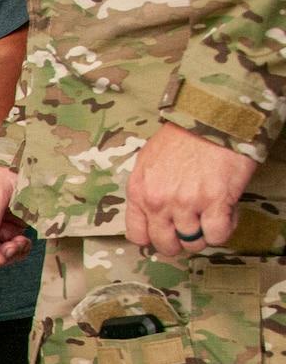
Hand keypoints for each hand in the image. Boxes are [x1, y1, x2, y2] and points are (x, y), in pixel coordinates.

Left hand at [125, 123, 258, 256]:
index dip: (154, 238)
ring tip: (210, 215)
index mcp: (139, 192)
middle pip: (165, 244)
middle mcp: (159, 201)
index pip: (138, 236)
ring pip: (193, 242)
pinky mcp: (215, 201)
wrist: (211, 119)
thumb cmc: (182, 137)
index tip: (166, 233)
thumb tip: (151, 214)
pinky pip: (217, 235)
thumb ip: (146, 190)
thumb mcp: (148, 162)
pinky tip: (226, 213)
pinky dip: (224, 229)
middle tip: (191, 229)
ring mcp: (187, 203)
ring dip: (204, 233)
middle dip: (179, 242)